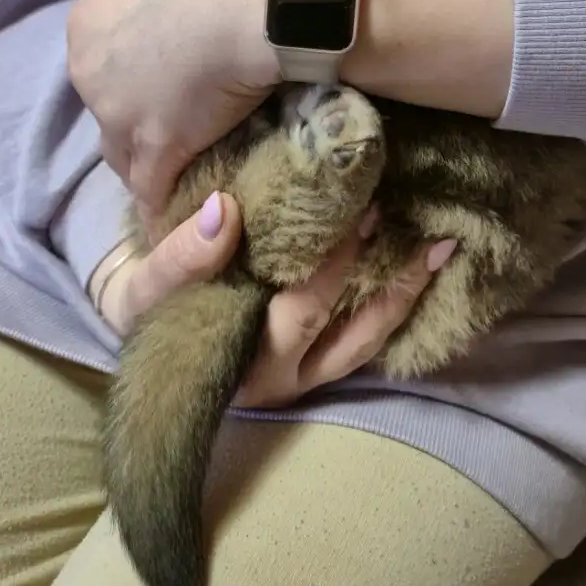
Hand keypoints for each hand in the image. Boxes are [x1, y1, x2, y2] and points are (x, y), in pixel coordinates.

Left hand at [68, 0, 278, 214]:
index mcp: (90, 23)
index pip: (103, 69)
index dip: (134, 81)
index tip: (166, 85)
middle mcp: (91, 73)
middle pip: (108, 114)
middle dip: (138, 123)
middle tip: (183, 124)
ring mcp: (121, 115)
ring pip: (126, 157)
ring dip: (153, 166)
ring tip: (186, 174)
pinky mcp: (160, 148)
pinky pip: (154, 191)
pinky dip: (168, 204)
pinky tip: (185, 214)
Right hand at [94, 193, 454, 400]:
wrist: (146, 328)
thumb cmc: (149, 308)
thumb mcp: (148, 287)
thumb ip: (182, 256)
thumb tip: (226, 211)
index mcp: (245, 364)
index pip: (300, 312)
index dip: (333, 263)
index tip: (358, 207)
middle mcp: (284, 378)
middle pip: (353, 333)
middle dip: (390, 281)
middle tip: (419, 228)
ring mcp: (306, 374)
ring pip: (368, 341)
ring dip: (405, 295)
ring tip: (440, 249)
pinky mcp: (316, 361)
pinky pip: (364, 336)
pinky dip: (392, 300)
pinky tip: (418, 259)